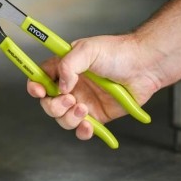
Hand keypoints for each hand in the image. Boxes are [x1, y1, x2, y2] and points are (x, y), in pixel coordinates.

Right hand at [27, 34, 160, 139]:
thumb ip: (68, 65)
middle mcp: (71, 86)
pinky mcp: (97, 116)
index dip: (35, 86)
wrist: (144, 66)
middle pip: (48, 103)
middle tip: (69, 100)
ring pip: (62, 119)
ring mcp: (83, 102)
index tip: (40, 91)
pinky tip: (89, 125)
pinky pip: (82, 130)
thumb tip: (61, 87)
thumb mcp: (88, 49)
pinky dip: (82, 131)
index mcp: (64, 68)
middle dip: (54, 106)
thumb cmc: (117, 52)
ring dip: (69, 118)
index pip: (40, 78)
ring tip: (84, 109)